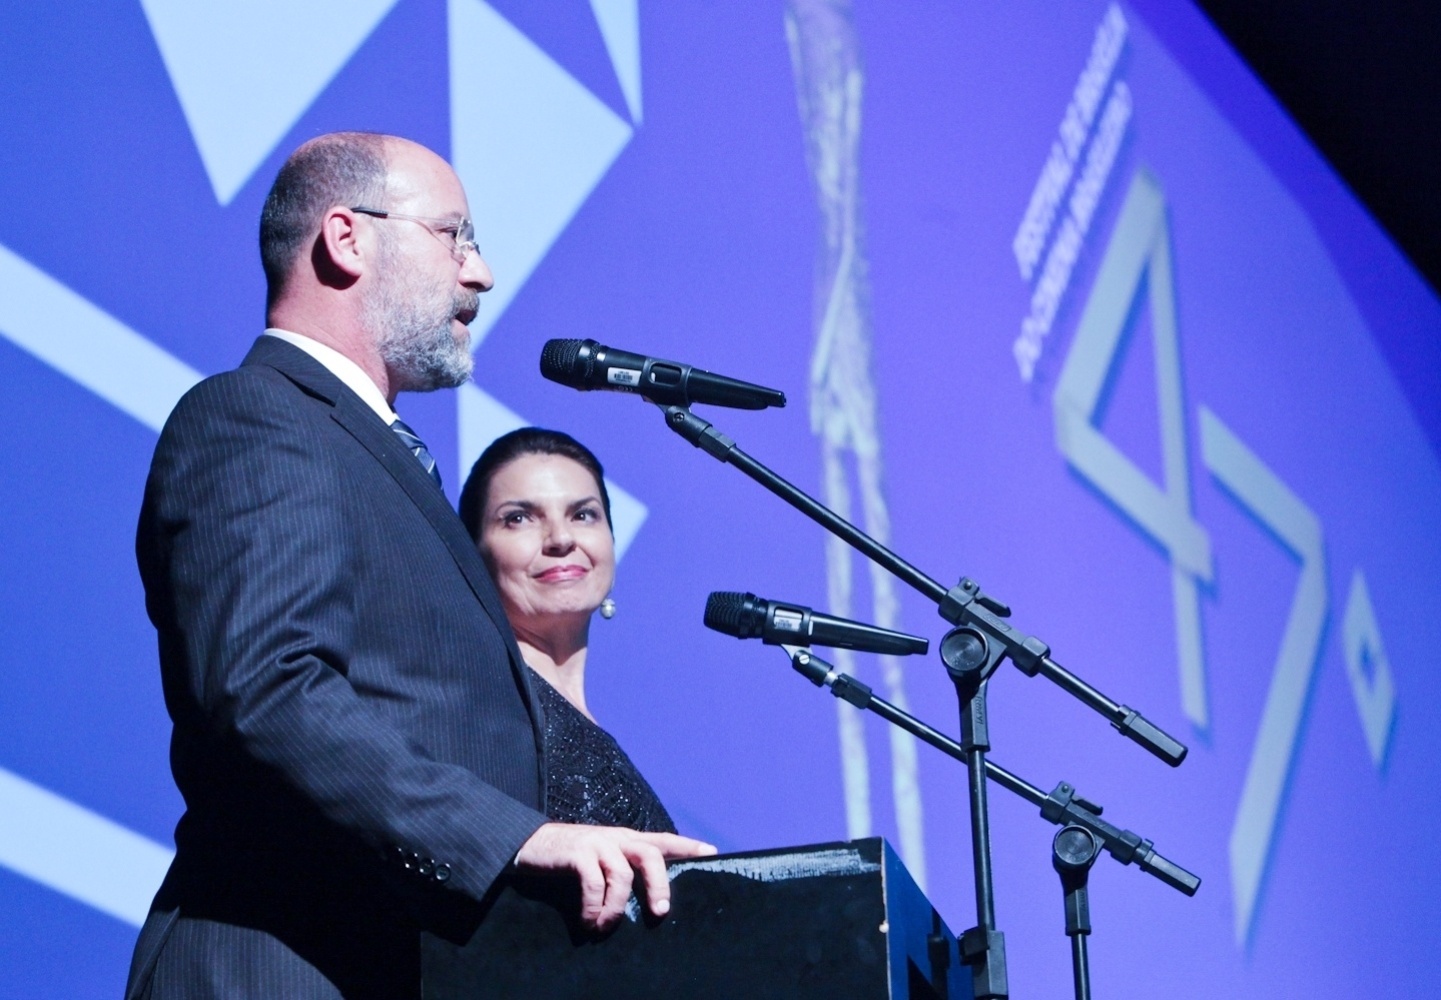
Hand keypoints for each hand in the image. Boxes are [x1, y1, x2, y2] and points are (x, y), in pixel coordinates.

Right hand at [514, 823, 717, 929]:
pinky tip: (588, 922)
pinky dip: (593, 907)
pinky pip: (593, 882)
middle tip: (660, 913)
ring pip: (622, 873)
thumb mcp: (601, 861)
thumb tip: (648, 905)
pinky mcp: (576, 852)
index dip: (688, 846)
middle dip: (660, 885)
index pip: (663, 840)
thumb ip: (622, 873)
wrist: (527, 844)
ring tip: (605, 928)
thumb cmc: (570, 860)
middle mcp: (616, 838)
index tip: (712, 853)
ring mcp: (596, 843)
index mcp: (625, 840)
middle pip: (651, 854)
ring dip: (617, 907)